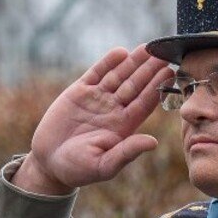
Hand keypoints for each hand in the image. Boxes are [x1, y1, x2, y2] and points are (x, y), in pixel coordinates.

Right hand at [14, 46, 169, 195]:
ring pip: (118, 76)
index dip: (156, 88)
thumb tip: (153, 143)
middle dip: (148, 70)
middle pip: (135, 85)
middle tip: (164, 53)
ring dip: (133, 62)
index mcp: (123, 127)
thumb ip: (127, 152)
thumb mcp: (104, 165)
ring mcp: (97, 99)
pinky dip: (108, 63)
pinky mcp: (79, 92)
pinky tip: (121, 52)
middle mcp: (113, 110)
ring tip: (147, 48)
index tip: (169, 73)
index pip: (144, 103)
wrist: (48, 162)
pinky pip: (96, 73)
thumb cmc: (77, 169)